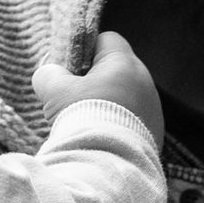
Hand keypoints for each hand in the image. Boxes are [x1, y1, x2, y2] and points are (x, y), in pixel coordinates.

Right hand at [38, 29, 160, 137]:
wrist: (108, 162)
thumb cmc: (82, 118)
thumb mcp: (54, 91)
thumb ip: (49, 74)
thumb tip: (48, 74)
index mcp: (124, 63)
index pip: (107, 40)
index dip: (85, 49)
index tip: (71, 67)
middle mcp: (145, 81)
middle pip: (117, 69)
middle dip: (95, 80)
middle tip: (74, 97)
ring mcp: (153, 108)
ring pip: (126, 96)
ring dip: (108, 103)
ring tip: (87, 121)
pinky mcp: (155, 132)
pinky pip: (133, 119)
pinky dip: (118, 124)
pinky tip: (102, 137)